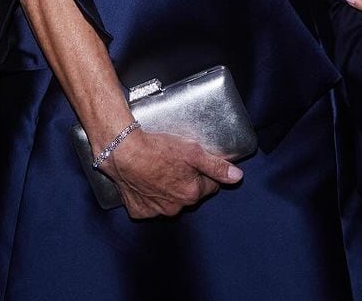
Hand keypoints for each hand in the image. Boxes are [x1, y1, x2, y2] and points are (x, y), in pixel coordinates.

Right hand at [102, 128, 242, 218]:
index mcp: (191, 194)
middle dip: (188, 181)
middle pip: (190, 194)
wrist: (124, 153)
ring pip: (171, 201)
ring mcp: (156, 211)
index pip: (210, 186)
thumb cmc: (159, 149)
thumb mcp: (193, 151)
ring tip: (161, 169)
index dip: (206, 173)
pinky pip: (150, 205)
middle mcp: (175, 208)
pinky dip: (150, 195)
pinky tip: (147, 180)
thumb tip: (237, 177)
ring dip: (170, 189)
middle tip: (178, 162)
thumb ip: (216, 165)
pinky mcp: (139, 211)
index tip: (197, 162)